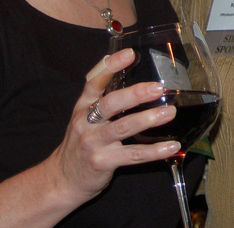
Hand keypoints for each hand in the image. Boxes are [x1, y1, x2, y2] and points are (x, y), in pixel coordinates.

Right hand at [46, 48, 181, 202]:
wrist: (62, 179)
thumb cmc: (80, 142)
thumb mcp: (84, 117)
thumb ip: (101, 98)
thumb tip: (126, 71)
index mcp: (83, 106)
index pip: (95, 81)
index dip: (111, 66)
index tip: (129, 54)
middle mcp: (86, 122)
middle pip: (110, 104)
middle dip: (135, 94)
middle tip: (157, 88)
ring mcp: (94, 143)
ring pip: (123, 127)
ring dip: (148, 119)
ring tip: (169, 113)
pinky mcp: (103, 162)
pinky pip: (133, 155)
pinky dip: (154, 151)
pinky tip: (171, 146)